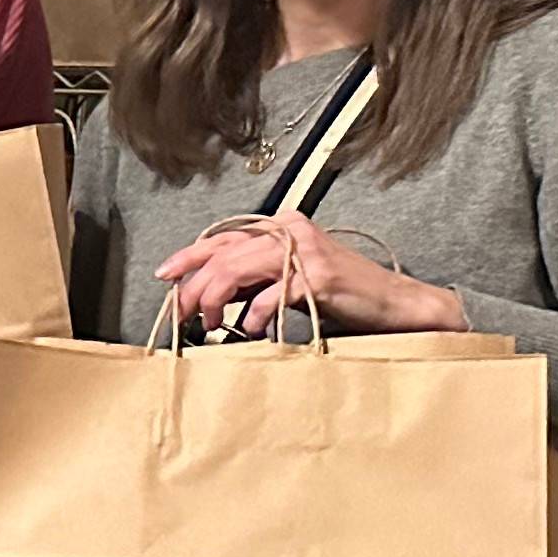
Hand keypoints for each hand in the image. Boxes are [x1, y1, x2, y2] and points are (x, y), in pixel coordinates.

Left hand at [154, 211, 464, 340]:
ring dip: (214, 301)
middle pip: (221, 255)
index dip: (187, 258)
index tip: (164, 278)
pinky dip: (252, 315)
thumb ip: (249, 279)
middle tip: (180, 315)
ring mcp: (304, 250)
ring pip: (235, 270)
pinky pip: (269, 294)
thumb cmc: (339, 294)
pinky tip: (250, 329)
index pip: (220, 238)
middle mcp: (289, 230)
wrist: (393, 304)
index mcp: (279, 227)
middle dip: (192, 287)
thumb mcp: (285, 280)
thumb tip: (203, 293)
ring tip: (209, 324)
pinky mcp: (318, 275)